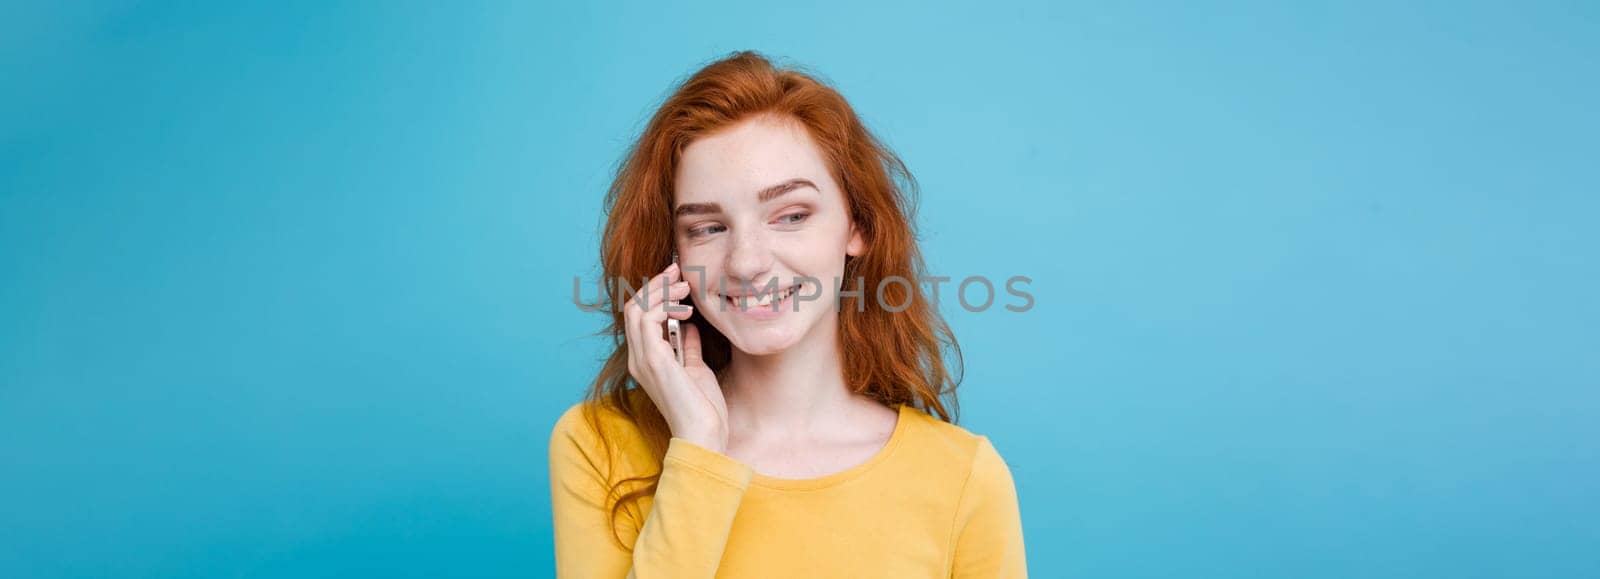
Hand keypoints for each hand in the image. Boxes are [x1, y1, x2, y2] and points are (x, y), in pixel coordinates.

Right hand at [623, 261, 730, 453]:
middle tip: (678, 271)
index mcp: (646, 360)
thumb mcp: (696, 368)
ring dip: (660, 291)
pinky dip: (664, 306)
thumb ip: (688, 347)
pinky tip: (684, 308)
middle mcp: (638, 359)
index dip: (656, 293)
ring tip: (684, 285)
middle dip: (656, 284)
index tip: (678, 278)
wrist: (704, 434)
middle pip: (633, 307)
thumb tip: (689, 326)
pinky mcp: (653, 361)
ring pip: (637, 309)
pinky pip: (647, 320)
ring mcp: (642, 360)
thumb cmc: (702, 408)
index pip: (640, 317)